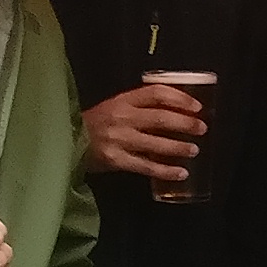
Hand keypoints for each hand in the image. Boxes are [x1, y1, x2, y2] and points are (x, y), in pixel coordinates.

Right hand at [83, 82, 206, 187]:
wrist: (65, 141)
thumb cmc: (95, 124)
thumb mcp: (114, 107)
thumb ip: (139, 107)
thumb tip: (176, 111)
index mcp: (122, 100)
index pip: (156, 93)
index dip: (179, 98)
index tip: (197, 106)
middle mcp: (121, 117)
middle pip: (160, 117)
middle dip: (185, 123)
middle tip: (202, 128)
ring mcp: (118, 139)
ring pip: (156, 143)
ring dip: (179, 147)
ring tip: (194, 150)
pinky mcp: (115, 160)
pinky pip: (146, 166)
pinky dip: (166, 170)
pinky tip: (181, 173)